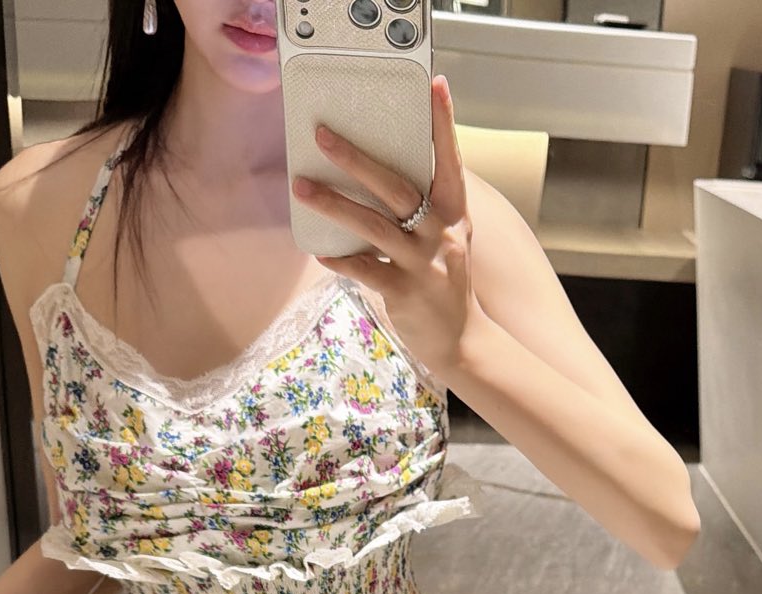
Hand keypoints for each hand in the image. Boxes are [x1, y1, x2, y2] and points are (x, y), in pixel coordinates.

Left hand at [291, 73, 480, 381]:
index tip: (435, 86)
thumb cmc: (444, 279)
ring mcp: (424, 264)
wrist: (460, 339)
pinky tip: (318, 248)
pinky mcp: (405, 294)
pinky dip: (341, 258)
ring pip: (374, 226)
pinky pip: (365, 270)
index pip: (449, 161)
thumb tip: (381, 171)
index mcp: (454, 212)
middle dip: (357, 159)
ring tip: (301, 187)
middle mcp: (441, 233)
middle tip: (323, 136)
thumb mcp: (447, 236)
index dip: (443, 124)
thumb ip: (426, 205)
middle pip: (396, 188)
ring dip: (334, 204)